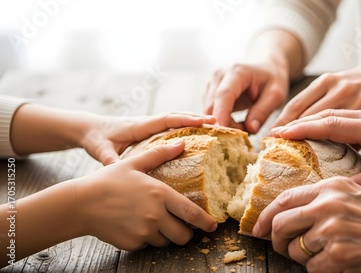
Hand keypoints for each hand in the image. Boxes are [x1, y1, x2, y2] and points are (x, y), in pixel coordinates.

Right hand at [76, 140, 217, 249]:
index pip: (191, 213)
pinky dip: (147, 238)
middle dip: (186, 233)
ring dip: (165, 235)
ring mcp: (143, 232)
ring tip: (153, 221)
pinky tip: (136, 225)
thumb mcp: (134, 163)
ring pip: (166, 241)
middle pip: (183, 235)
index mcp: (160, 194)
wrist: (80, 203)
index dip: (205, 222)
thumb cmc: (108, 181)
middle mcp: (155, 215)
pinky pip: (148, 245)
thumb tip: (181, 143)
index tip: (213, 225)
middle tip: (182, 226)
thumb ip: (160, 154)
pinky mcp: (133, 243)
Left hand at [80, 113, 215, 164]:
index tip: (202, 121)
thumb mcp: (100, 150)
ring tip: (212, 125)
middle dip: (196, 117)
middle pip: (175, 116)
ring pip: (174, 120)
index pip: (166, 120)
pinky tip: (196, 135)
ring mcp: (148, 126)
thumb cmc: (95, 137)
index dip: (184, 120)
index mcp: (138, 125)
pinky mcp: (149, 131)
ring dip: (192, 121)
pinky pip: (170, 127)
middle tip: (216, 121)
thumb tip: (118, 171)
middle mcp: (146, 123)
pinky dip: (184, 127)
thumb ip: (110, 160)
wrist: (88, 129)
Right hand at [203, 63, 288, 133]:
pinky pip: (211, 112)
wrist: (266, 67)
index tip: (223, 132)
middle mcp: (219, 76)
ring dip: (225, 124)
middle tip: (247, 131)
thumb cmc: (272, 79)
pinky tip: (238, 122)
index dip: (221, 114)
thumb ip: (263, 111)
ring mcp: (212, 84)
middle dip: (226, 124)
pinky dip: (223, 121)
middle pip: (212, 106)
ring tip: (245, 125)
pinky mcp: (209, 93)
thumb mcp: (276, 94)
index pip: (224, 95)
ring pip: (210, 112)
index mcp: (237, 72)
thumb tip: (250, 129)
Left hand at [253, 177, 360, 272]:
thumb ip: (322, 198)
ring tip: (322, 254)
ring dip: (303, 257)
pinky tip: (336, 263)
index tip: (258, 227)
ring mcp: (332, 230)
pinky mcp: (338, 254)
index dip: (266, 215)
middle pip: (281, 224)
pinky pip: (312, 268)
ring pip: (295, 249)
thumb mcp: (353, 194)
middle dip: (277, 240)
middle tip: (282, 247)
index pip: (284, 199)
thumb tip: (289, 212)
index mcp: (330, 187)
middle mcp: (327, 205)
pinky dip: (319, 270)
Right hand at [271, 107, 360, 191]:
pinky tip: (309, 123)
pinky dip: (320, 114)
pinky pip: (340, 108)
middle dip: (297, 120)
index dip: (304, 127)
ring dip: (306, 116)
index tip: (281, 133)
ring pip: (331, 107)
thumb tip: (343, 190)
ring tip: (285, 128)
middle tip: (274, 132)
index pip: (333, 124)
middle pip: (326, 112)